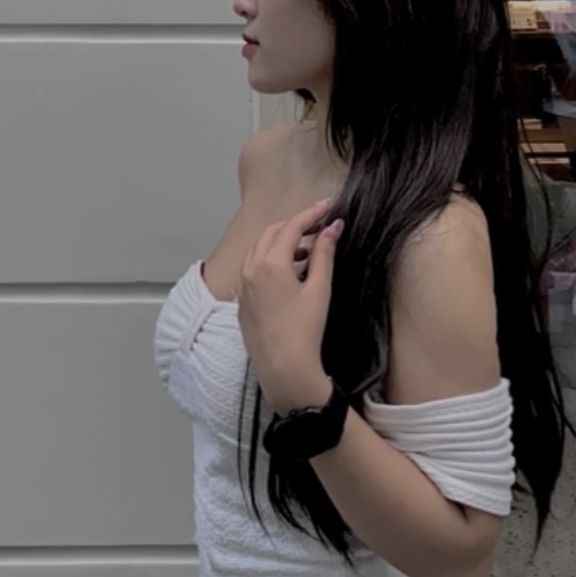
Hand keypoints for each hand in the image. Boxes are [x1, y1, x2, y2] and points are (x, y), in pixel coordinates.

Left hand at [238, 199, 343, 415]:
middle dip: (295, 225)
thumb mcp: (319, 289)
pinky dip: (270, 260)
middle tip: (319, 225)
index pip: (291, 227)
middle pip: (271, 234)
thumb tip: (333, 227)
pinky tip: (289, 272)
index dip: (312, 214)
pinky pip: (253, 269)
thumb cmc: (305, 330)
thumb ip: (323, 254)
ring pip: (259, 250)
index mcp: (270, 263)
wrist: (284, 369)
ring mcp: (243, 286)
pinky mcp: (242, 302)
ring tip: (307, 249)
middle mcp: (250, 269)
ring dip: (281, 242)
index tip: (329, 207)